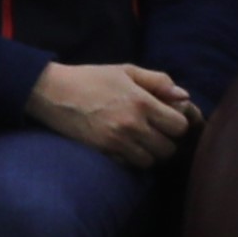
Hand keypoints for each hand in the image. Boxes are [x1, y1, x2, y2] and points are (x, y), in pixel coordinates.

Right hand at [27, 60, 199, 169]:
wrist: (53, 92)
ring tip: (141, 140)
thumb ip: (159, 81)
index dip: (177, 124)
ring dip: (150, 153)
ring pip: (150, 161)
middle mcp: (132, 124)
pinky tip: (126, 146)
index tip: (168, 119)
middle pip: (168, 148)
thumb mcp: (127, 71)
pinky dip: (132, 159)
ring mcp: (117, 141)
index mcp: (142, 102)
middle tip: (156, 132)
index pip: (179, 126)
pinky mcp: (102, 151)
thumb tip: (184, 96)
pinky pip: (129, 165)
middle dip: (166, 141)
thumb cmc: (92, 78)